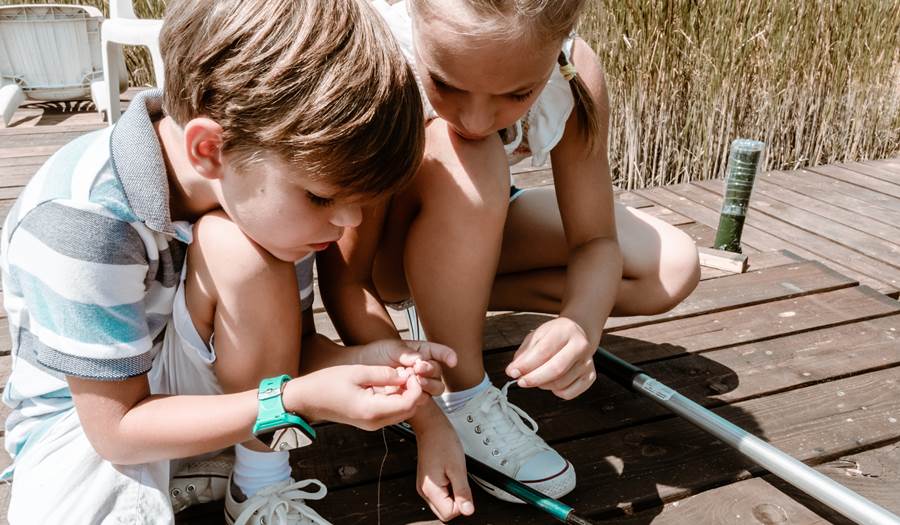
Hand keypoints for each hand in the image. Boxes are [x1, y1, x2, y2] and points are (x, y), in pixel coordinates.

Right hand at [286, 365, 428, 430]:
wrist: (306, 400)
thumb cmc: (326, 384)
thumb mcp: (357, 372)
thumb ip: (383, 374)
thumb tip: (405, 374)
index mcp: (372, 410)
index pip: (409, 403)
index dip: (417, 387)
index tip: (413, 371)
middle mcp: (375, 422)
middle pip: (410, 410)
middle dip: (415, 391)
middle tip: (410, 372)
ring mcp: (373, 424)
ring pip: (403, 412)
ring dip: (408, 395)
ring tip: (401, 376)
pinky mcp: (370, 421)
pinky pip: (392, 412)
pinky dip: (398, 399)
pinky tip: (392, 384)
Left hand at [356, 339, 457, 395]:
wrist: (362, 369)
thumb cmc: (376, 355)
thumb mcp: (391, 348)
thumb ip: (407, 353)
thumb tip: (420, 360)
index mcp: (421, 353)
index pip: (440, 353)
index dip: (448, 356)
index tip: (452, 360)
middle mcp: (423, 369)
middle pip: (439, 373)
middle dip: (431, 370)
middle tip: (418, 369)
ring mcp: (418, 383)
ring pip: (435, 387)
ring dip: (428, 384)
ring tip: (415, 380)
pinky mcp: (411, 396)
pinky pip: (422, 398)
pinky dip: (418, 395)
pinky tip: (408, 390)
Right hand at [413, 406, 473, 519]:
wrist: (431, 425)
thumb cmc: (442, 441)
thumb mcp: (458, 468)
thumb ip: (463, 492)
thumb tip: (468, 510)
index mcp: (431, 490)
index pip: (449, 514)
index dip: (461, 505)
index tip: (464, 489)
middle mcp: (424, 491)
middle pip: (444, 512)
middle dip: (456, 502)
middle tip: (460, 482)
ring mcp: (424, 486)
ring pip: (442, 504)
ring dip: (452, 495)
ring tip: (454, 476)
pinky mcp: (427, 481)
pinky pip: (440, 494)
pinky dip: (448, 489)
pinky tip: (450, 475)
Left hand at [505, 316, 597, 399]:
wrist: (580, 331)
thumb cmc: (555, 334)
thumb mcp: (537, 335)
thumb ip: (524, 353)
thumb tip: (513, 371)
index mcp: (565, 331)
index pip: (544, 351)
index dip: (526, 365)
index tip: (512, 372)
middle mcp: (580, 346)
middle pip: (556, 370)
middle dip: (534, 379)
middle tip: (521, 381)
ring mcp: (587, 362)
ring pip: (560, 384)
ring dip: (543, 385)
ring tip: (537, 377)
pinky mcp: (590, 376)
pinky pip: (569, 393)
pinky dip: (556, 392)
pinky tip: (552, 382)